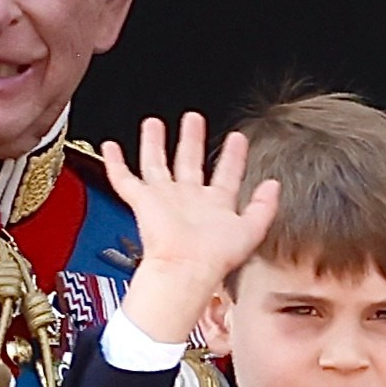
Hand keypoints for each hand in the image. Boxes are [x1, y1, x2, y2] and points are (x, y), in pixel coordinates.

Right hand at [101, 113, 278, 342]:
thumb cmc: (214, 257)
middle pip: (188, 162)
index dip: (233, 156)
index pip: (226, 174)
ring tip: (154, 123)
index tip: (237, 138)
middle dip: (191, 139)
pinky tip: (111, 147)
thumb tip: (274, 184)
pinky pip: (124, 179)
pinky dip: (115, 163)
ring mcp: (164, 199)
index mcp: (214, 206)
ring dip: (155, 143)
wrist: (185, 268)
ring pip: (156, 164)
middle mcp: (188, 200)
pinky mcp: (142, 202)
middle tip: (193, 119)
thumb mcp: (252, 230)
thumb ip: (265, 207)